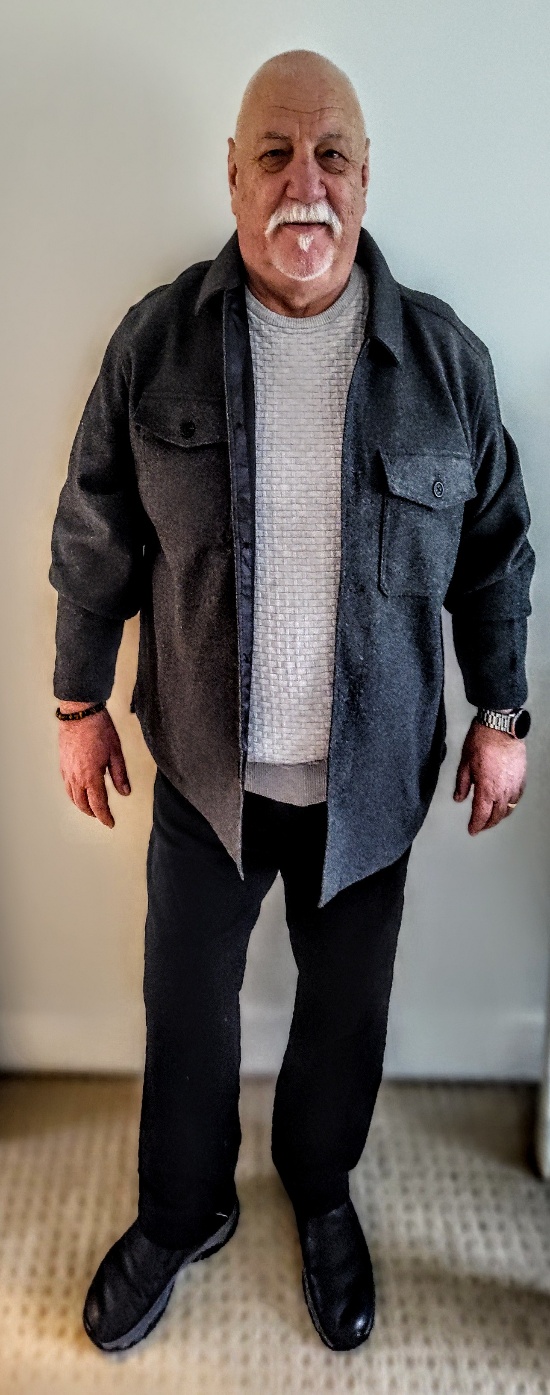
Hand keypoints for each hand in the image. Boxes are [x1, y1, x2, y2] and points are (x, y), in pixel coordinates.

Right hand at [58, 704, 130, 827]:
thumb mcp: (116, 753)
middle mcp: (76, 777)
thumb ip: (120, 775)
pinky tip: (79, 792)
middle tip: (102, 817)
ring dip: (82, 806)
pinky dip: (73, 794)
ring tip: (91, 808)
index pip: (98, 805)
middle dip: (93, 813)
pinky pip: (66, 786)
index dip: (105, 817)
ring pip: (72, 797)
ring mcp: (67, 771)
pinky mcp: (62, 764)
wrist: (80, 713)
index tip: (110, 823)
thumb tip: (125, 793)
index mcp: (91, 776)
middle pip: (83, 804)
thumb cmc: (99, 729)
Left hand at [453, 719, 525, 833]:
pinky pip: (517, 798)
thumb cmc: (482, 741)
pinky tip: (506, 804)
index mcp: (486, 789)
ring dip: (500, 816)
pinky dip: (511, 804)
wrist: (501, 727)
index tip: (472, 830)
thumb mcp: (464, 764)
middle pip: (496, 816)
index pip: (481, 815)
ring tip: (492, 817)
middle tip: (480, 826)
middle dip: (487, 824)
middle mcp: (502, 790)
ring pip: (509, 809)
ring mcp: (514, 785)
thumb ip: (462, 785)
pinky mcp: (521, 778)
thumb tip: (459, 798)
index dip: (476, 825)